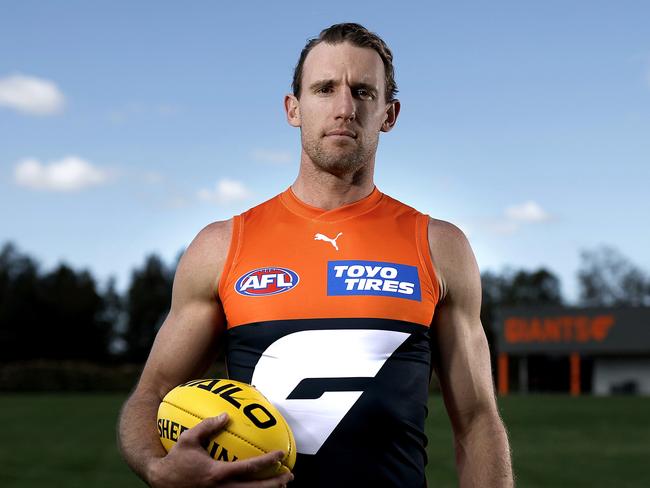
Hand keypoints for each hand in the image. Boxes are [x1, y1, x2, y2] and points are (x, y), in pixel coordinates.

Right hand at [148, 414, 293, 487]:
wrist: (160, 482)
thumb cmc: (175, 459)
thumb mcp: (188, 438)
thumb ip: (208, 426)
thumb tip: (226, 415)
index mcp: (216, 473)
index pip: (248, 468)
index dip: (267, 462)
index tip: (281, 455)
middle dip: (274, 484)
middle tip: (289, 476)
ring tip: (282, 486)